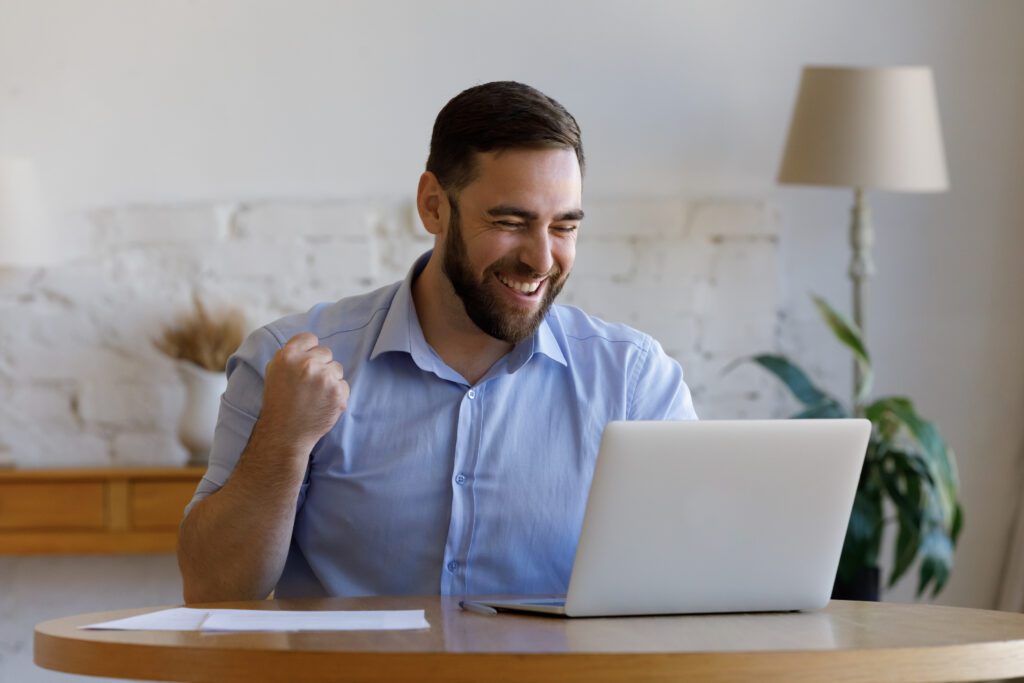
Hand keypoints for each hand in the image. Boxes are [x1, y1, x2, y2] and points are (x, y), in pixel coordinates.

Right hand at [258, 332, 348, 451]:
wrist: (284, 433)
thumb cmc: (279, 402)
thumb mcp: (274, 371)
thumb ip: (291, 354)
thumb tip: (310, 344)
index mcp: (288, 355)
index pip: (310, 338)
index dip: (309, 351)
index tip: (305, 364)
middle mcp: (307, 363)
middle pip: (326, 352)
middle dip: (320, 365)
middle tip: (309, 384)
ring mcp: (324, 378)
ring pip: (336, 368)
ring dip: (330, 379)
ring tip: (315, 395)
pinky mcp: (338, 392)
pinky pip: (343, 384)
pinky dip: (336, 394)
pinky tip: (323, 403)